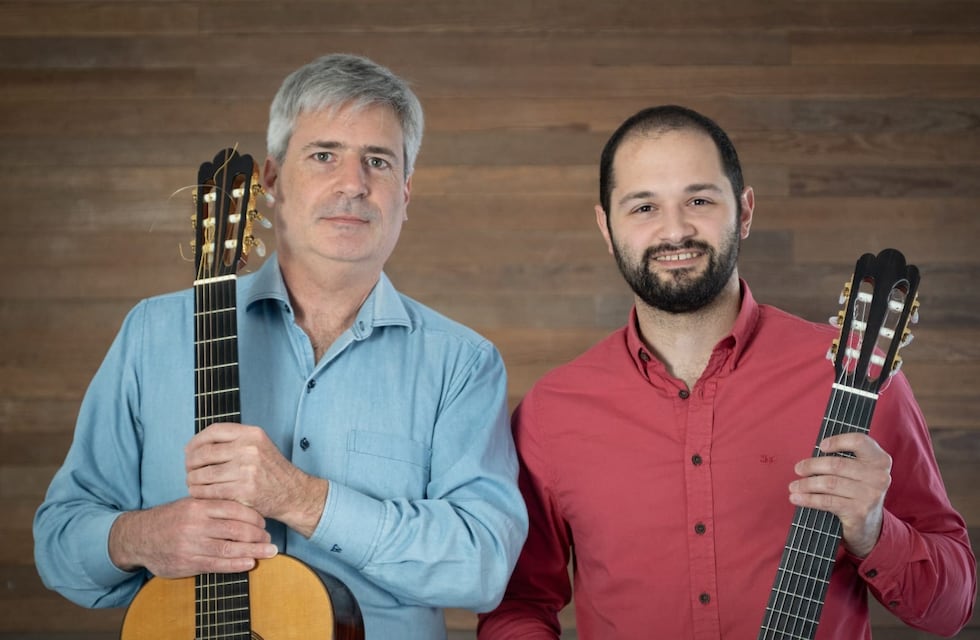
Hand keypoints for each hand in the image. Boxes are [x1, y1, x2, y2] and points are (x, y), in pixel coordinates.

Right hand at [108, 497, 276, 576]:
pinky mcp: (187, 563)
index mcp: (198, 506)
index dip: (254, 516)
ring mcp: (191, 545)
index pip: (234, 509)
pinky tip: (250, 563)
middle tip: (270, 538)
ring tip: (269, 551)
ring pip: (229, 548)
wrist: (139, 537)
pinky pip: (216, 565)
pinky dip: (236, 565)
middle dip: (257, 535)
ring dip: (253, 551)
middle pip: (235, 529)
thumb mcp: (189, 504)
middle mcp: (195, 524)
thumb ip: (213, 505)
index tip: (264, 522)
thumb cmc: (171, 519)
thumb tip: (246, 508)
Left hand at [184, 422, 327, 536]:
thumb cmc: (271, 470)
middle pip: (204, 453)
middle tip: (188, 470)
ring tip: (192, 482)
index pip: (214, 431)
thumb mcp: (259, 445)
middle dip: (190, 463)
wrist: (292, 492)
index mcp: (252, 434)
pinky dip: (199, 493)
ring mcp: (247, 469)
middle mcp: (249, 448)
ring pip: (203, 474)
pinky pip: (210, 491)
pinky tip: (199, 493)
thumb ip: (233, 441)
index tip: (189, 451)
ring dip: (192, 480)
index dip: (196, 441)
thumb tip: (196, 445)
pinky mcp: (244, 490)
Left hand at [789, 433, 891, 557]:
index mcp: (880, 460)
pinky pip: (827, 501)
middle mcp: (879, 476)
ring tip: (793, 486)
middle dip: (812, 466)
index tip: (821, 446)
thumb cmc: (857, 491)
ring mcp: (870, 495)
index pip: (859, 441)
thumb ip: (844, 458)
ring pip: (829, 483)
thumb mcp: (859, 472)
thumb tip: (812, 456)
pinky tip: (796, 498)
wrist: (869, 526)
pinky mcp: (859, 511)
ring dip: (806, 484)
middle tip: (798, 469)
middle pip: (837, 464)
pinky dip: (808, 499)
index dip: (838, 441)